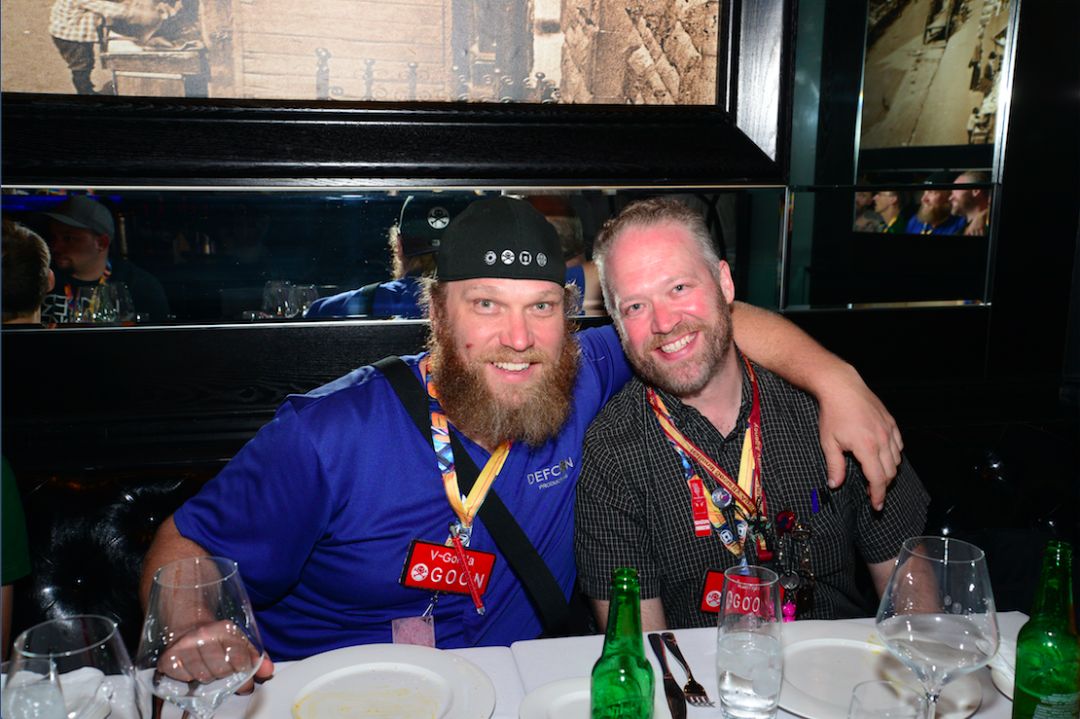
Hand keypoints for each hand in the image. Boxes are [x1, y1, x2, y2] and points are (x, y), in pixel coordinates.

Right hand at [156, 619, 270, 692]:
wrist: (188, 623)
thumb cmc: (217, 637)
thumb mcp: (240, 640)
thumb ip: (256, 657)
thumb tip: (268, 672)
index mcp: (225, 629)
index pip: (240, 660)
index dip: (244, 672)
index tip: (242, 674)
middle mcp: (204, 635)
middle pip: (221, 672)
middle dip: (225, 675)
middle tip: (222, 670)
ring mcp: (184, 646)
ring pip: (203, 677)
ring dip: (207, 677)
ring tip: (208, 668)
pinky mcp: (168, 657)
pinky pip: (183, 678)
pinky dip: (189, 678)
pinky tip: (192, 668)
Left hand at [815, 363, 902, 509]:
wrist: (841, 387)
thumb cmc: (832, 414)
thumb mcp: (829, 442)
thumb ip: (834, 466)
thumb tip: (835, 485)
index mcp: (867, 448)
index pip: (878, 479)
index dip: (878, 495)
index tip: (876, 505)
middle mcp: (882, 440)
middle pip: (890, 472)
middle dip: (883, 485)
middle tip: (872, 491)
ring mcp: (889, 430)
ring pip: (897, 459)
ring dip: (888, 470)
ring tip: (875, 474)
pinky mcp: (891, 422)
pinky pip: (899, 445)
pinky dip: (893, 454)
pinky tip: (882, 456)